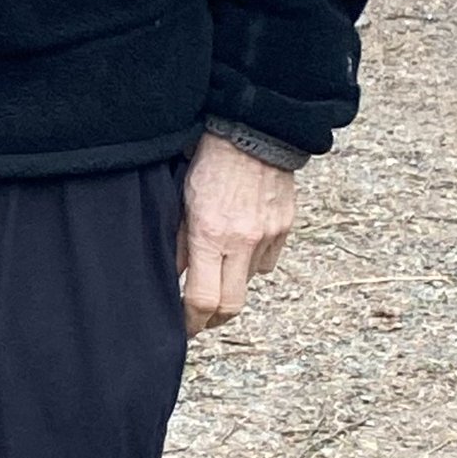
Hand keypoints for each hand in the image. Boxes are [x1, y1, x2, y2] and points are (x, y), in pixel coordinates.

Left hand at [178, 136, 296, 335]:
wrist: (255, 130)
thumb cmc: (209, 160)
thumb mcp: (181, 200)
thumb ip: (176, 242)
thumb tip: (171, 277)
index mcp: (210, 234)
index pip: (202, 299)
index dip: (190, 322)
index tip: (182, 327)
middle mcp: (243, 241)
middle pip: (231, 306)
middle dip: (213, 319)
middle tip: (199, 318)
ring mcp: (268, 236)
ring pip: (249, 281)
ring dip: (232, 283)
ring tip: (216, 267)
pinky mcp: (286, 227)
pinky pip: (267, 260)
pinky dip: (252, 261)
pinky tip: (239, 245)